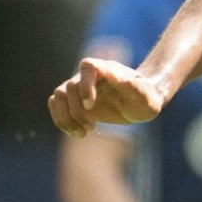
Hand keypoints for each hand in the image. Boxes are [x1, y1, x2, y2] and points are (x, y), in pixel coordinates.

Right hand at [48, 58, 166, 135]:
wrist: (139, 105)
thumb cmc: (145, 99)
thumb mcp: (143, 96)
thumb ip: (131, 85)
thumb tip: (115, 74)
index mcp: (107, 68)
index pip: (88, 67)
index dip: (85, 86)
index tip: (91, 105)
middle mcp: (89, 75)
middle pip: (69, 88)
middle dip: (77, 111)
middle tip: (91, 127)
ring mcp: (78, 86)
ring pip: (58, 97)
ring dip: (65, 118)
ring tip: (82, 133)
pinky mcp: (73, 100)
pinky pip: (56, 105)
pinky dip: (61, 120)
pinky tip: (77, 133)